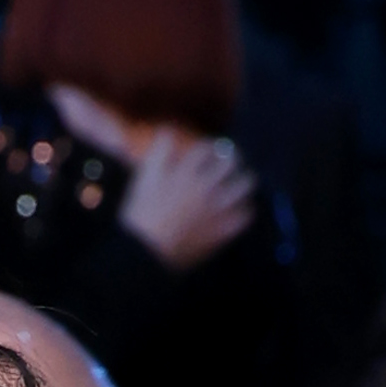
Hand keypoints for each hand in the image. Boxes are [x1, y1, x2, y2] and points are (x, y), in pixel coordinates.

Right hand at [117, 126, 255, 273]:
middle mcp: (205, 186)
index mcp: (186, 171)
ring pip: (244, 185)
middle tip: (231, 162)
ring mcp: (216, 209)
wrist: (144, 256)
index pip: (206, 148)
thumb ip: (158, 152)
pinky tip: (240, 211)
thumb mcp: (144, 179)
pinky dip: (245, 211)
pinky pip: (244, 216)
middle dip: (232, 158)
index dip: (209, 147)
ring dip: (244, 181)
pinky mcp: (221, 231)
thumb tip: (167, 130)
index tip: (210, 152)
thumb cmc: (140, 218)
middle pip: (230, 161)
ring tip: (241, 184)